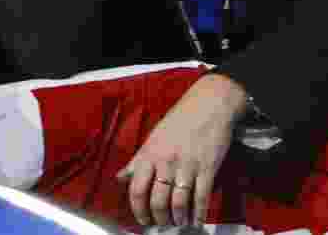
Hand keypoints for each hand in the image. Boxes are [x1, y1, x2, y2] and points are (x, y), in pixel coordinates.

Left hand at [117, 73, 246, 227]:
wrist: (208, 105)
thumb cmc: (179, 121)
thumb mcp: (152, 138)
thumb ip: (136, 161)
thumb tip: (119, 178)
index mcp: (149, 154)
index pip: (136, 189)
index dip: (138, 210)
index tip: (142, 220)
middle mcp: (165, 161)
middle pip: (157, 201)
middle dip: (159, 218)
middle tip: (162, 223)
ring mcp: (187, 166)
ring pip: (178, 203)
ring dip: (178, 218)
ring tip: (179, 222)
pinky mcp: (207, 168)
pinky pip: (201, 198)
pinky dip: (198, 214)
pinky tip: (197, 220)